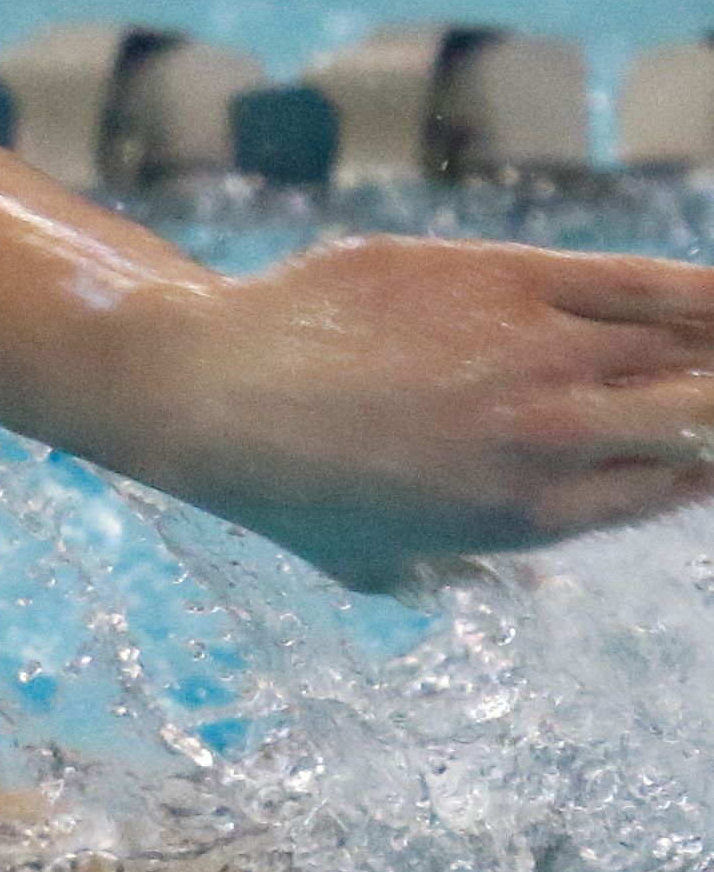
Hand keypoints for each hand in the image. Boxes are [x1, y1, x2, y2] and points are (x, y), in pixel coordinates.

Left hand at [148, 236, 713, 591]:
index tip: (705, 449)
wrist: (208, 390)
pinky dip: (706, 290)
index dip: (709, 465)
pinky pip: (645, 282)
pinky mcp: (511, 280)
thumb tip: (517, 591)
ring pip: (694, 347)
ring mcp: (539, 355)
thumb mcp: (374, 564)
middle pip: (708, 421)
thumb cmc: (280, 485)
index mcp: (532, 516)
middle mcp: (554, 440)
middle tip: (712, 402)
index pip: (680, 487)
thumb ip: (457, 577)